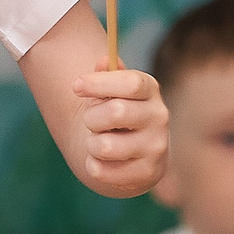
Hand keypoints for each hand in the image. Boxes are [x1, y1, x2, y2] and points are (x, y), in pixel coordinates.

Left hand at [71, 67, 167, 197]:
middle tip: (90, 121)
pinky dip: (93, 166)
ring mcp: (156, 146)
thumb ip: (105, 75)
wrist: (132, 153)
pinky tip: (100, 162)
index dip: (99, 83)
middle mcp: (158, 116)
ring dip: (91, 144)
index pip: (130, 82)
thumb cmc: (116, 114)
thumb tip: (104, 61)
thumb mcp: (110, 91)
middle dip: (92, 117)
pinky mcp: (147, 173)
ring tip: (97, 143)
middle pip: (117, 112)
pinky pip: (104, 171)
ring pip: (106, 146)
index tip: (75, 86)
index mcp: (150, 90)